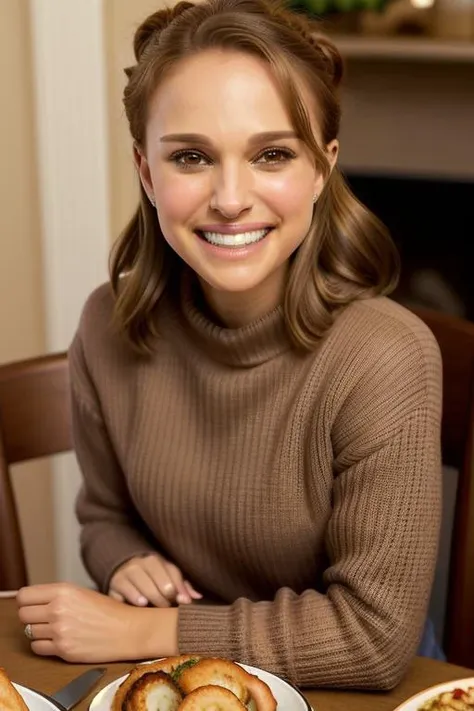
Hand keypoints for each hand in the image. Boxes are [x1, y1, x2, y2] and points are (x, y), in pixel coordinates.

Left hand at [17, 583, 178, 662]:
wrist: (128, 630)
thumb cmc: (108, 611)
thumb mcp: (81, 592)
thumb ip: (56, 595)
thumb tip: (34, 601)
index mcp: (63, 590)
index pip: (24, 595)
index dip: (27, 601)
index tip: (32, 604)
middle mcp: (58, 609)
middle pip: (23, 614)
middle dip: (31, 616)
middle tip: (43, 618)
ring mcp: (59, 631)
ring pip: (29, 632)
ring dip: (38, 631)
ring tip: (54, 629)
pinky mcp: (63, 650)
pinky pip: (37, 648)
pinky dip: (44, 646)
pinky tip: (57, 640)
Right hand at [108, 554, 201, 607]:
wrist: (119, 571)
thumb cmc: (149, 578)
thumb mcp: (165, 577)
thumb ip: (181, 586)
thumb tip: (197, 597)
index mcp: (155, 560)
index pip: (171, 574)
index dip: (179, 590)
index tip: (184, 602)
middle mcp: (140, 564)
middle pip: (158, 584)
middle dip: (165, 599)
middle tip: (167, 609)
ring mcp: (126, 573)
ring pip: (143, 586)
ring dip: (152, 598)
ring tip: (155, 607)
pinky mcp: (114, 584)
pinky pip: (126, 591)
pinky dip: (134, 598)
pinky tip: (141, 604)